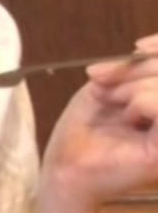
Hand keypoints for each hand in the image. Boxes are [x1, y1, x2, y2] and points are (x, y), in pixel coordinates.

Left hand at [41, 33, 157, 212]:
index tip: (136, 47)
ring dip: (135, 85)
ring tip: (112, 101)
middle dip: (139, 68)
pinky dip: (143, 101)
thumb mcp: (110, 86)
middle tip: (104, 84)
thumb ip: (133, 67)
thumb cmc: (87, 127)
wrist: (67, 165)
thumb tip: (142, 48)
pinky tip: (128, 114)